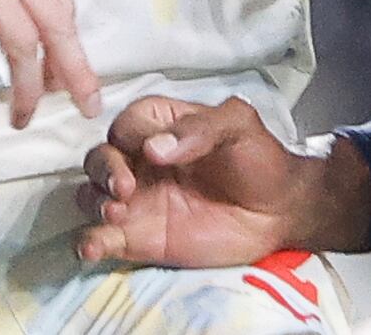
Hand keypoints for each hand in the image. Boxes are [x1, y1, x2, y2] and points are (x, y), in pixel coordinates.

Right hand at [76, 96, 370, 266]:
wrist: (280, 212)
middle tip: (125, 188)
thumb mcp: (239, 127)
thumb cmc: (260, 160)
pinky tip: (94, 247)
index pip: (127, 123)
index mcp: (163, 128)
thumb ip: (201, 128)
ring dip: (94, 202)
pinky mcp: (139, 238)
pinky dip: (90, 242)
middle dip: (104, 170)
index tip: (150, 152)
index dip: (131, 134)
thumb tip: (154, 148)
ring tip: (118, 212)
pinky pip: (102, 238)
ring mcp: (137, 202)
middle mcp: (141, 163)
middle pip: (99, 158)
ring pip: (91, 196)